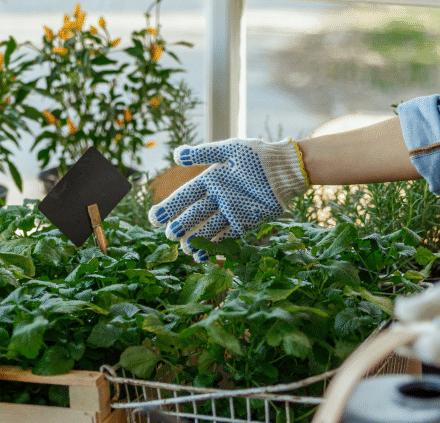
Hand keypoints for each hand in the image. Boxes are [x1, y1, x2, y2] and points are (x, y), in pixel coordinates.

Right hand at [148, 138, 309, 260]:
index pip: (186, 195)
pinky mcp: (245, 221)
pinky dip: (216, 246)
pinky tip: (203, 255)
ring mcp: (231, 211)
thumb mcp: (230, 150)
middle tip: (170, 236)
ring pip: (208, 228)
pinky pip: (227, 236)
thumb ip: (205, 153)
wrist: (285, 169)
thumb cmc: (258, 155)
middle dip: (181, 226)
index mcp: (211, 180)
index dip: (170, 206)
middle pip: (195, 214)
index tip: (154, 218)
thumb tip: (177, 154)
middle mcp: (218, 197)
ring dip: (196, 239)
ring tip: (185, 250)